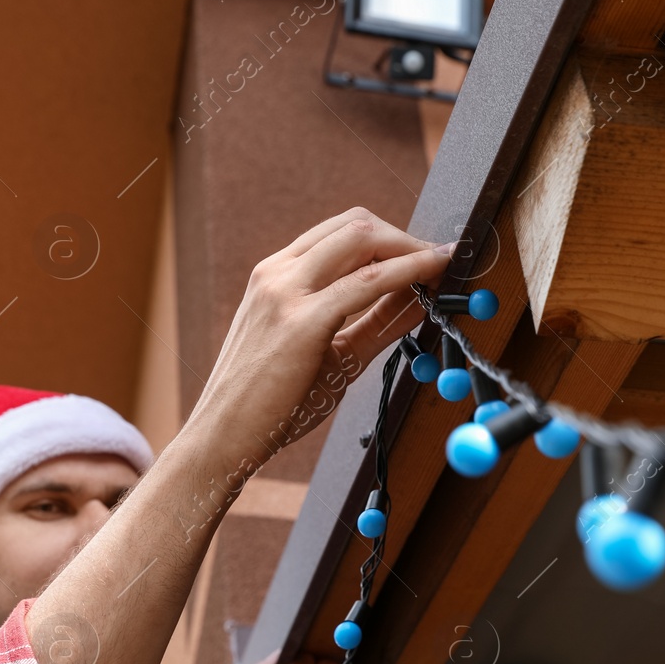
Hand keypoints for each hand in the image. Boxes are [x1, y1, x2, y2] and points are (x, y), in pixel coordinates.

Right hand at [185, 208, 451, 469]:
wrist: (222, 438)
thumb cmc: (267, 404)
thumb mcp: (324, 353)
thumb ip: (372, 324)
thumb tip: (421, 302)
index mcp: (274, 276)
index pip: (339, 232)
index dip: (389, 237)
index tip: (422, 255)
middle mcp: (276, 274)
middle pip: (355, 225)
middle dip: (406, 237)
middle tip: (439, 260)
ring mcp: (285, 292)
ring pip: (363, 239)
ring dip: (412, 248)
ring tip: (443, 265)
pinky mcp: (301, 321)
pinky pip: (368, 282)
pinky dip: (408, 271)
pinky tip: (432, 278)